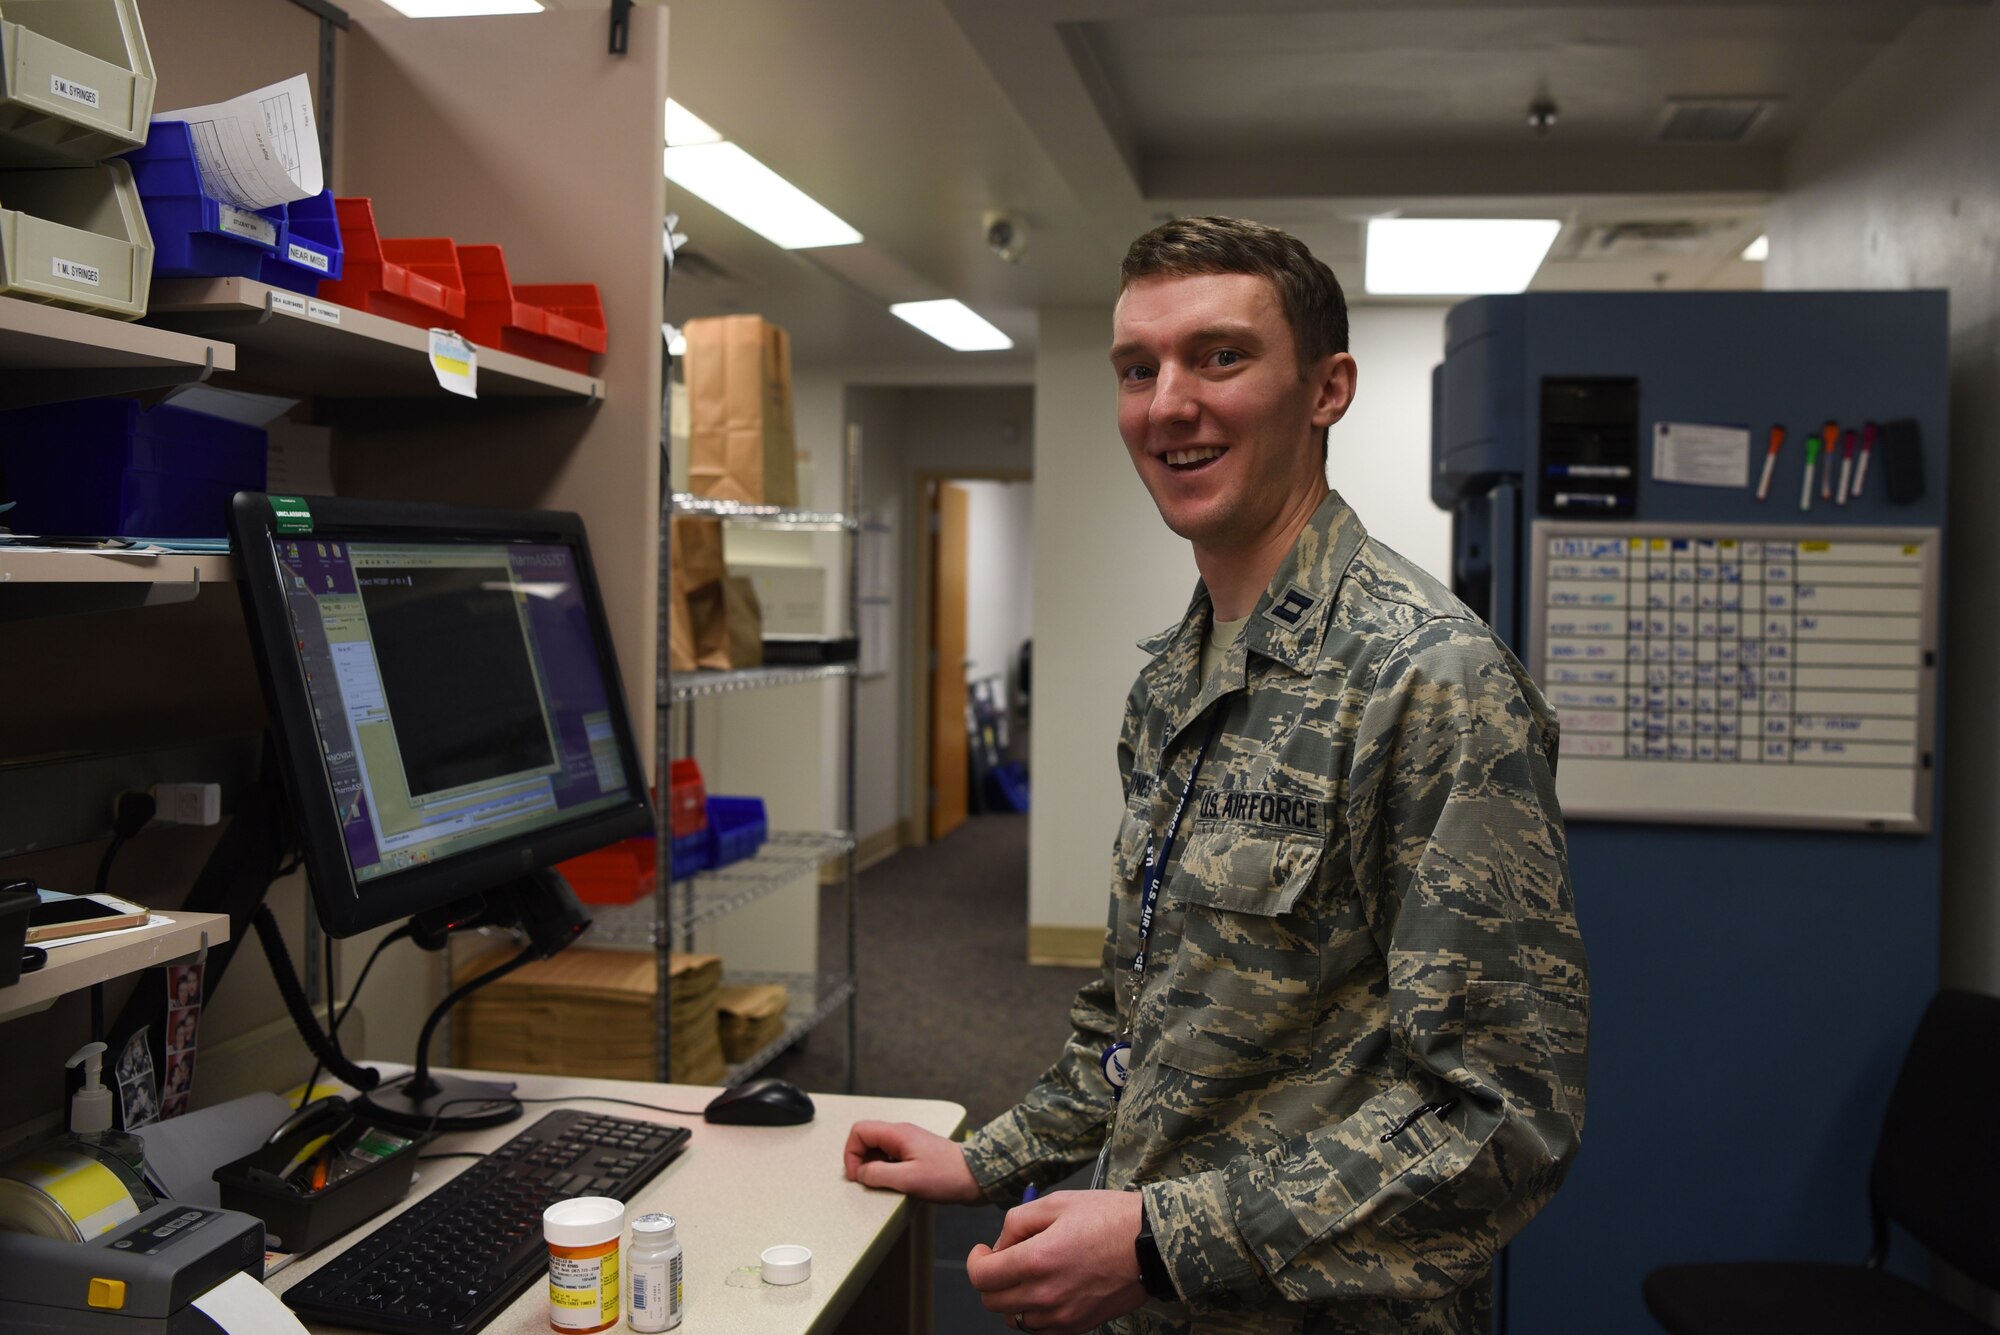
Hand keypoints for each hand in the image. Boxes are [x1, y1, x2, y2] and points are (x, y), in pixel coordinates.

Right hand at [843, 1120, 983, 1204]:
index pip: (859, 1131)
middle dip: (861, 1160)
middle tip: (869, 1181)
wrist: (978, 1177)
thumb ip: (878, 1174)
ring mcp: (909, 1142)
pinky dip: (887, 1169)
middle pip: (866, 1138)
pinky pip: (891, 1156)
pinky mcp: (916, 1153)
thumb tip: (860, 1173)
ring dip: (874, 1166)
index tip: (858, 1175)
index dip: (851, 1153)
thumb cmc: (947, 1176)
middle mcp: (901, 1133)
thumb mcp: (908, 1179)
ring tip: (885, 1184)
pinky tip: (897, 1183)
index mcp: (897, 1133)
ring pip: (878, 1148)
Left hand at [965, 1190, 1148, 1333]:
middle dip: (991, 1280)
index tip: (984, 1251)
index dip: (976, 1261)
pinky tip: (1048, 1291)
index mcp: (1036, 1260)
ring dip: (1012, 1299)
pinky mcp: (1078, 1326)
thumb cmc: (1108, 1218)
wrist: (1151, 1244)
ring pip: (1014, 1319)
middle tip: (1005, 1261)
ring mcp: (1062, 1315)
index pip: (981, 1277)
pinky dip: (1035, 1313)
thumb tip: (1000, 1246)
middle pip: (992, 1301)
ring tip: (1029, 1276)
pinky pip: (1040, 1329)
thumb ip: (1017, 1222)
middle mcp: (1045, 1294)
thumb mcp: (1057, 1202)